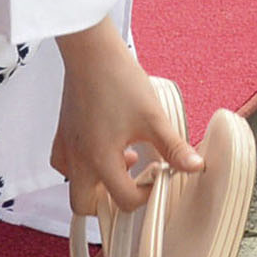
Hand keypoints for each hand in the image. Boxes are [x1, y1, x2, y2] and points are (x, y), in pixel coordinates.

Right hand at [49, 22, 201, 218]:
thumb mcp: (153, 117)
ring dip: (98, 183)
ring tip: (124, 158)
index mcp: (99, 160)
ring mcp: (65, 147)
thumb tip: (195, 166)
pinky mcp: (61, 133)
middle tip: (133, 183)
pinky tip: (104, 146)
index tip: (159, 175)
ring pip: (75, 185)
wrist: (91, 50)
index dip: (146, 195)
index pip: (122, 200)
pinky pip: (66, 164)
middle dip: (110, 203)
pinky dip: (84, 165)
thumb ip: (173, 146)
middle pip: (86, 206)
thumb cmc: (119, 80)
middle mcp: (76, 160)